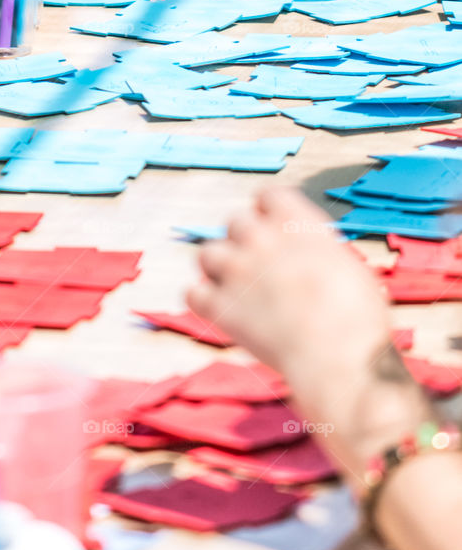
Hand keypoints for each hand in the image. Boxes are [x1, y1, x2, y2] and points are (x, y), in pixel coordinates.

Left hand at [186, 189, 428, 467]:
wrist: (337, 354)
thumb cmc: (357, 316)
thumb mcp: (347, 265)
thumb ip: (316, 251)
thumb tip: (308, 257)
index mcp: (296, 223)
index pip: (267, 195)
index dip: (268, 211)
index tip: (273, 226)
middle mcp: (261, 239)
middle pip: (235, 222)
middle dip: (244, 239)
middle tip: (258, 263)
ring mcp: (236, 271)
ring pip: (207, 253)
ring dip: (219, 266)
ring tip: (235, 285)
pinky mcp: (221, 306)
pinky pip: (193, 293)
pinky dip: (204, 301)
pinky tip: (221, 310)